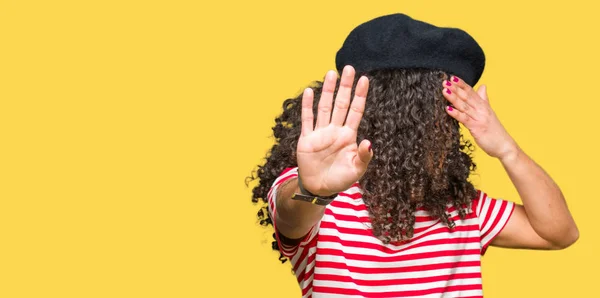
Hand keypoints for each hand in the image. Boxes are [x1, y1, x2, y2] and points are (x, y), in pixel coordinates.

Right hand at [297, 65, 372, 195]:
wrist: (319, 188)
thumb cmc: (340, 179)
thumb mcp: (357, 170)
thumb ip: (364, 156)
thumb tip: (369, 142)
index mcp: (348, 136)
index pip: (356, 111)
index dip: (360, 96)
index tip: (365, 80)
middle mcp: (335, 130)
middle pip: (341, 104)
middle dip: (345, 87)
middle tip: (349, 68)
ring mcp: (320, 133)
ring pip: (325, 107)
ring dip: (328, 91)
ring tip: (331, 73)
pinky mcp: (307, 139)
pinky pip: (307, 120)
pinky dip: (308, 106)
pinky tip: (310, 92)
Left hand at [442, 76, 518, 160]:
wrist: (505, 146)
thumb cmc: (495, 131)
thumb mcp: (489, 113)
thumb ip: (484, 99)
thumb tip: (483, 86)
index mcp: (484, 105)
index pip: (471, 92)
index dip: (462, 84)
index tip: (452, 77)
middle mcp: (482, 110)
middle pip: (467, 96)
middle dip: (455, 88)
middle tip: (445, 81)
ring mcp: (479, 118)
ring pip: (464, 106)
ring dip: (454, 98)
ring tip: (444, 90)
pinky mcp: (477, 128)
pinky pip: (464, 119)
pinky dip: (456, 113)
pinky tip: (448, 109)